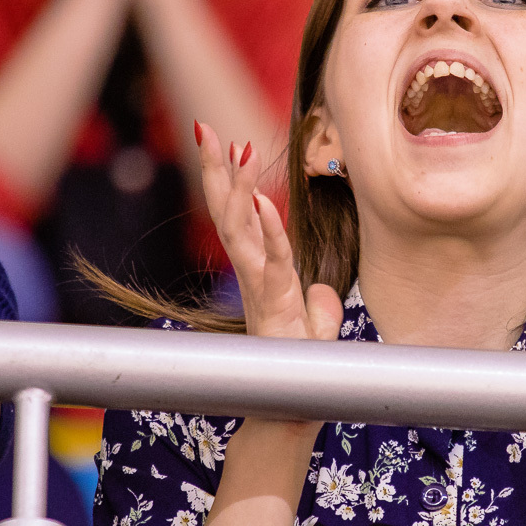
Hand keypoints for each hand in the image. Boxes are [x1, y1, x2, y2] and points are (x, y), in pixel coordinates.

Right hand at [195, 121, 341, 343]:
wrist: (292, 397)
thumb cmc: (299, 358)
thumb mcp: (314, 321)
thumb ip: (316, 301)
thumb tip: (321, 293)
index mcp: (257, 266)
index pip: (237, 212)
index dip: (228, 177)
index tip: (223, 139)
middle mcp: (250, 270)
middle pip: (225, 210)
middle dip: (213, 168)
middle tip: (204, 128)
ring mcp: (258, 285)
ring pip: (238, 227)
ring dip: (236, 185)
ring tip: (235, 148)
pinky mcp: (274, 302)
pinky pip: (271, 259)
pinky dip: (268, 230)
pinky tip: (262, 200)